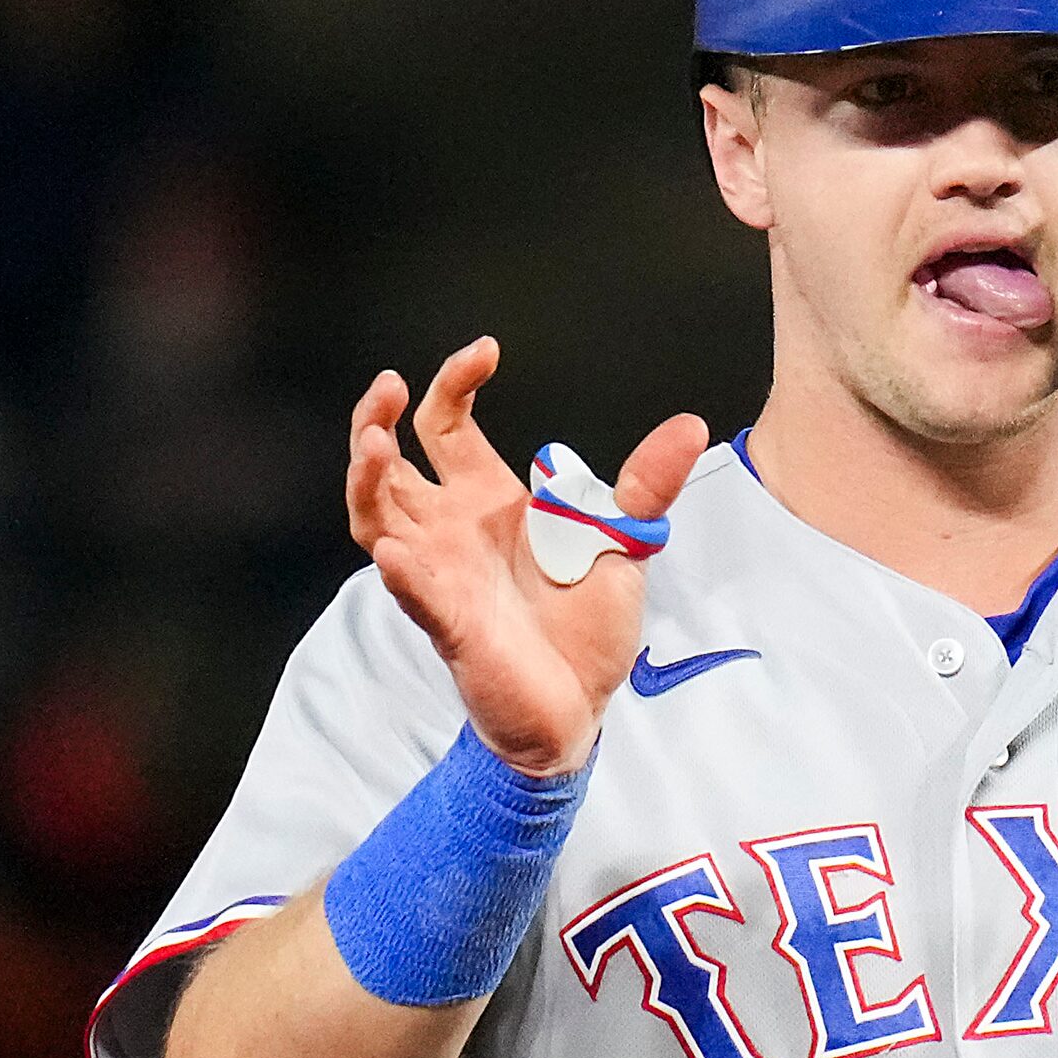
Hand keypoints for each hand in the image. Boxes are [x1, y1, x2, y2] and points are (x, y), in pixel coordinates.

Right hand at [346, 338, 707, 777]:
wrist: (581, 707)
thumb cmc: (584, 627)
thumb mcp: (623, 542)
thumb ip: (645, 484)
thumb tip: (690, 424)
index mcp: (487, 500)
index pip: (445, 426)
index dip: (453, 383)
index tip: (485, 351)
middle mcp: (451, 531)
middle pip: (387, 466)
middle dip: (375, 423)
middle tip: (387, 388)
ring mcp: (442, 577)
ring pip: (375, 520)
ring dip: (368, 483)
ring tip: (375, 446)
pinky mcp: (452, 626)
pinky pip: (415, 594)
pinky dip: (403, 572)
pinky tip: (397, 551)